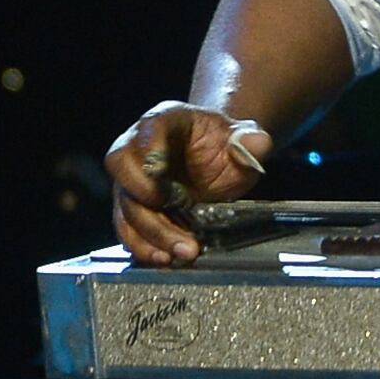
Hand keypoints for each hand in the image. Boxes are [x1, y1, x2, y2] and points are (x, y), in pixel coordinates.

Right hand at [106, 101, 273, 265]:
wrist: (219, 157)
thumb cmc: (226, 143)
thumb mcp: (246, 137)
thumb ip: (253, 140)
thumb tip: (256, 143)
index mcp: (163, 120)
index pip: (145, 133)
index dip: (150, 160)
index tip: (165, 189)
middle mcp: (137, 148)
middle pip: (123, 172)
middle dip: (146, 204)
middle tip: (177, 224)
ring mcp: (131, 179)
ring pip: (126, 206)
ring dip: (150, 233)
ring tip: (182, 252)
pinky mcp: (133, 206)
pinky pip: (127, 227)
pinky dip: (143, 245)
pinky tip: (165, 257)